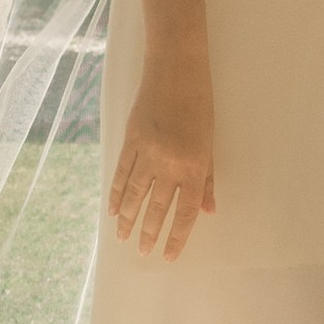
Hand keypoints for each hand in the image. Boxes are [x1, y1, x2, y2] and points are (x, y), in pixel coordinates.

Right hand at [110, 64, 214, 258]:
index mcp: (195, 165)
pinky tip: (113, 209)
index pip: (186, 211)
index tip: (168, 255)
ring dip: (128, 218)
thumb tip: (208, 211)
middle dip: (150, 233)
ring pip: (135, 194)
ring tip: (123, 237)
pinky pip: (121, 173)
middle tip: (143, 252)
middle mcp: (171, 163)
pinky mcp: (131, 139)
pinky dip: (116, 193)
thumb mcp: (210, 142)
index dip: (177, 236)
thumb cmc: (200, 104)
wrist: (175, 68)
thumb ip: (208, 178)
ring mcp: (148, 151)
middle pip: (157, 207)